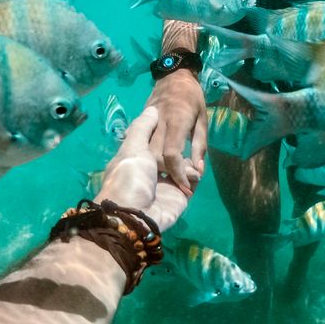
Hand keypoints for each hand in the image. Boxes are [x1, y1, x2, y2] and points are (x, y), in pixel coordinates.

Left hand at [94, 106, 198, 231]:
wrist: (135, 215)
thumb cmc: (129, 177)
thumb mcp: (132, 147)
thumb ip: (143, 128)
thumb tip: (152, 110)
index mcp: (138, 158)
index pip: (155, 141)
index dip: (164, 131)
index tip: (173, 119)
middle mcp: (151, 171)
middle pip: (171, 153)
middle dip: (180, 147)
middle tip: (187, 137)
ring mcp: (166, 185)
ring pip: (183, 167)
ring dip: (189, 163)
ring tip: (191, 161)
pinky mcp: (179, 197)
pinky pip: (191, 182)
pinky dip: (194, 176)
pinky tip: (194, 173)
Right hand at [144, 69, 206, 195]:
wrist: (174, 73)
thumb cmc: (193, 97)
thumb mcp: (203, 119)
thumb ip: (200, 146)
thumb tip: (199, 170)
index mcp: (177, 121)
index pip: (172, 152)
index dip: (177, 172)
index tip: (184, 187)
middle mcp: (159, 122)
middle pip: (154, 155)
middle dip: (165, 172)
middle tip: (178, 180)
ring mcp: (147, 121)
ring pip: (144, 151)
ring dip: (155, 166)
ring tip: (168, 172)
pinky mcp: (141, 121)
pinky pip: (139, 142)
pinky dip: (146, 155)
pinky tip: (153, 162)